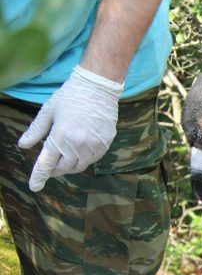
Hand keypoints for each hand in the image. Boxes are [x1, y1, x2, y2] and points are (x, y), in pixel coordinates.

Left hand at [18, 65, 122, 191]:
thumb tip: (24, 145)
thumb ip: (36, 131)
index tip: (35, 186)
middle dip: (55, 168)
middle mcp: (77, 145)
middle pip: (64, 168)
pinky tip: (79, 150)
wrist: (98, 87)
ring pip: (79, 166)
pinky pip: (92, 159)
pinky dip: (83, 159)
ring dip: (70, 165)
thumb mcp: (48, 111)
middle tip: (51, 163)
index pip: (47, 163)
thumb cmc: (70, 96)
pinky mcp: (105, 144)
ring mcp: (93, 146)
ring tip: (65, 157)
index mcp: (60, 137)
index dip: (39, 176)